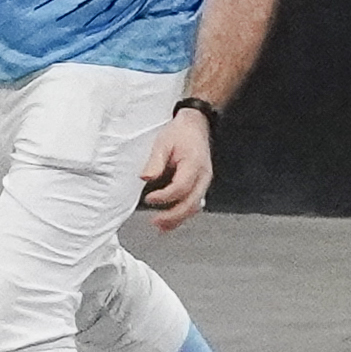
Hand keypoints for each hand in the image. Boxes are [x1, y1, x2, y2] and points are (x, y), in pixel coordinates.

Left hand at [138, 107, 214, 232]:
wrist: (196, 124)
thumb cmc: (181, 132)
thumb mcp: (163, 142)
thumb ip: (155, 161)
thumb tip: (146, 178)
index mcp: (194, 163)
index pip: (181, 187)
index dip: (165, 197)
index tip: (149, 199)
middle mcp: (203, 175)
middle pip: (191, 203)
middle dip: (173, 216)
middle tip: (155, 222)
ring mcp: (204, 181)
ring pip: (194, 207)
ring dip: (178, 219)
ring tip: (161, 227)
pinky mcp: (201, 185)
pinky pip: (194, 203)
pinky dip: (183, 214)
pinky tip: (171, 221)